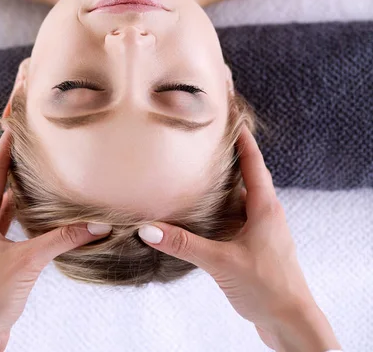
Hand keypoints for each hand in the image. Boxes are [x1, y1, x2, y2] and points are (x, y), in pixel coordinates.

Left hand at [0, 129, 110, 351]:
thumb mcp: (29, 262)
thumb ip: (63, 240)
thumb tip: (96, 225)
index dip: (4, 148)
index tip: (14, 125)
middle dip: (13, 164)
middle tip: (31, 144)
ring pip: (3, 206)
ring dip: (18, 190)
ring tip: (38, 172)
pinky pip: (9, 225)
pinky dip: (22, 214)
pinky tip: (38, 212)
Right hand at [137, 127, 337, 349]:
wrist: (291, 322)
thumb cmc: (266, 287)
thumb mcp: (220, 262)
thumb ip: (183, 244)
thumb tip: (148, 228)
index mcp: (264, 206)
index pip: (254, 161)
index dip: (243, 137)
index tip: (231, 116)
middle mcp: (266, 212)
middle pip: (250, 174)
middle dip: (231, 155)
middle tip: (208, 138)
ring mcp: (264, 229)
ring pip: (244, 196)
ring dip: (227, 182)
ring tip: (203, 168)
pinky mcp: (258, 245)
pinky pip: (240, 216)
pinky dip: (224, 206)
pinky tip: (206, 212)